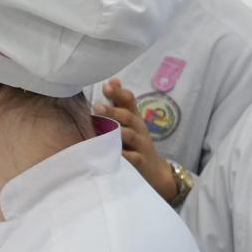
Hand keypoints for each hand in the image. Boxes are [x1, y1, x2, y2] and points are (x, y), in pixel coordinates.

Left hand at [96, 80, 177, 202]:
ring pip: (131, 136)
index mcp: (134, 118)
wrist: (154, 170)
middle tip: (97, 106)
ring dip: (118, 131)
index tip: (107, 85)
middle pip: (129, 117)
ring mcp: (141, 145)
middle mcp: (139, 129)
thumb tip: (111, 80)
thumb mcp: (129, 123)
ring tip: (105, 128)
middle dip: (114, 111)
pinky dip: (125, 156)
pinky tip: (115, 154)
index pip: (129, 102)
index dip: (120, 93)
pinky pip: (133, 158)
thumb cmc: (135, 143)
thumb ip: (119, 104)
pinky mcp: (141, 162)